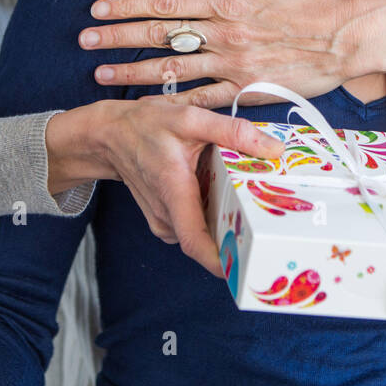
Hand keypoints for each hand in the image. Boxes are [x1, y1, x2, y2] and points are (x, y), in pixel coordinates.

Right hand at [44, 98, 283, 275]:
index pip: (195, 241)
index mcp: (174, 191)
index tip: (247, 268)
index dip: (221, 261)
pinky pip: (195, 226)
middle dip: (238, 240)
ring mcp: (164, 220)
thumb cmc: (147, 125)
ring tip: (256, 213)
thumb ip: (233, 132)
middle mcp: (167, 214)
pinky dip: (213, 218)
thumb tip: (274, 150)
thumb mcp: (190, 117)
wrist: (111, 136)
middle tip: (272, 233)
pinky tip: (228, 199)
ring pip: (201, 234)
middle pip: (206, 242)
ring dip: (227, 228)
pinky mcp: (166, 219)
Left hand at [76, 0, 385, 107]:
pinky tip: (147, 104)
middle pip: (158, 35)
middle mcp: (223, 34)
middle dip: (116, 38)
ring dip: (132, 72)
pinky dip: (173, 101)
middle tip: (83, 40)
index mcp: (226, 1)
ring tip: (101, 73)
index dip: (126, 5)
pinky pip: (203, 98)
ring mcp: (233, 64)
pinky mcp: (248, 89)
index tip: (97, 9)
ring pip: (172, 70)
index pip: (164, 1)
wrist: (350, 36)